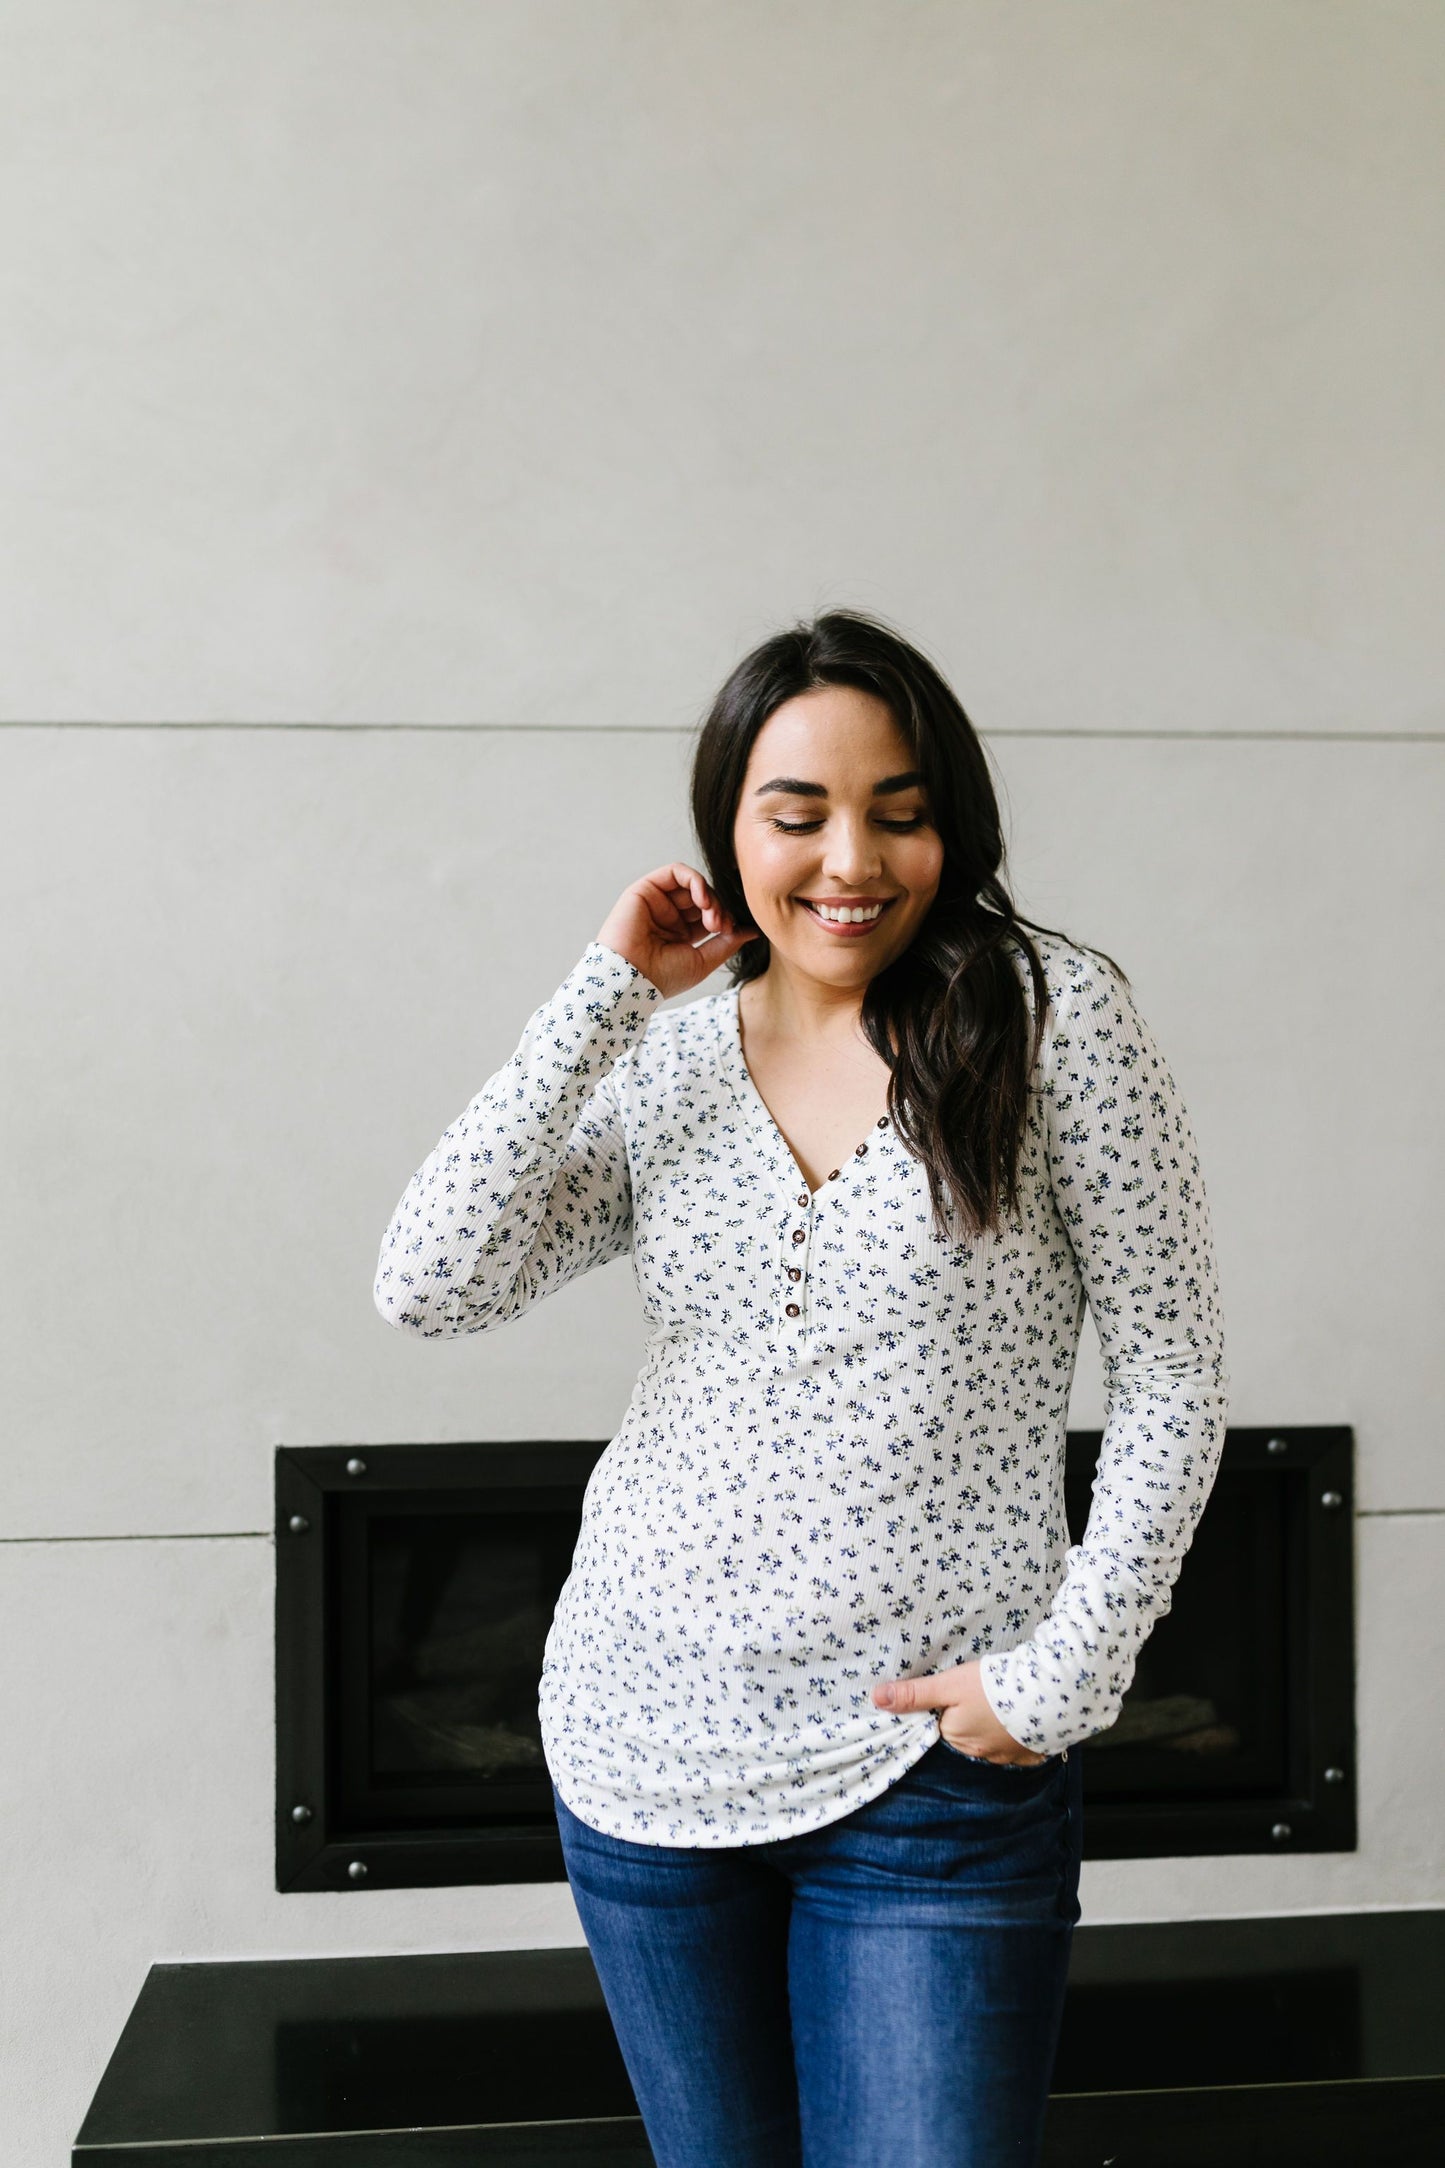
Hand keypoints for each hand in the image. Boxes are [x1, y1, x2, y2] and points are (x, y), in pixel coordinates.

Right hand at [598, 862, 756, 999]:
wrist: (631, 979)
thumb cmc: (662, 977)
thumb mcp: (703, 961)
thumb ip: (727, 942)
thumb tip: (752, 930)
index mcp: (679, 935)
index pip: (710, 915)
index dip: (725, 918)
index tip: (732, 931)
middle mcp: (668, 916)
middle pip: (703, 898)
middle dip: (718, 908)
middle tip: (721, 926)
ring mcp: (657, 902)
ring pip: (692, 884)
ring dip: (709, 895)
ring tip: (711, 914)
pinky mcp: (645, 889)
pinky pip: (675, 872)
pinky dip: (695, 880)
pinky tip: (702, 898)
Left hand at [872, 1659, 1048, 1765]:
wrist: (1048, 1694)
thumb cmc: (993, 1688)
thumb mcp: (949, 1684)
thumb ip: (915, 1693)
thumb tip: (877, 1699)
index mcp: (956, 1737)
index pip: (938, 1726)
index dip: (940, 1710)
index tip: (949, 1695)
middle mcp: (979, 1753)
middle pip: (962, 1734)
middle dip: (964, 1718)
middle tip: (975, 1694)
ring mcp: (1006, 1756)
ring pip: (988, 1740)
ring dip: (988, 1725)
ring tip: (995, 1702)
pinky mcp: (1029, 1751)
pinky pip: (1013, 1745)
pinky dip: (1011, 1733)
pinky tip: (1014, 1718)